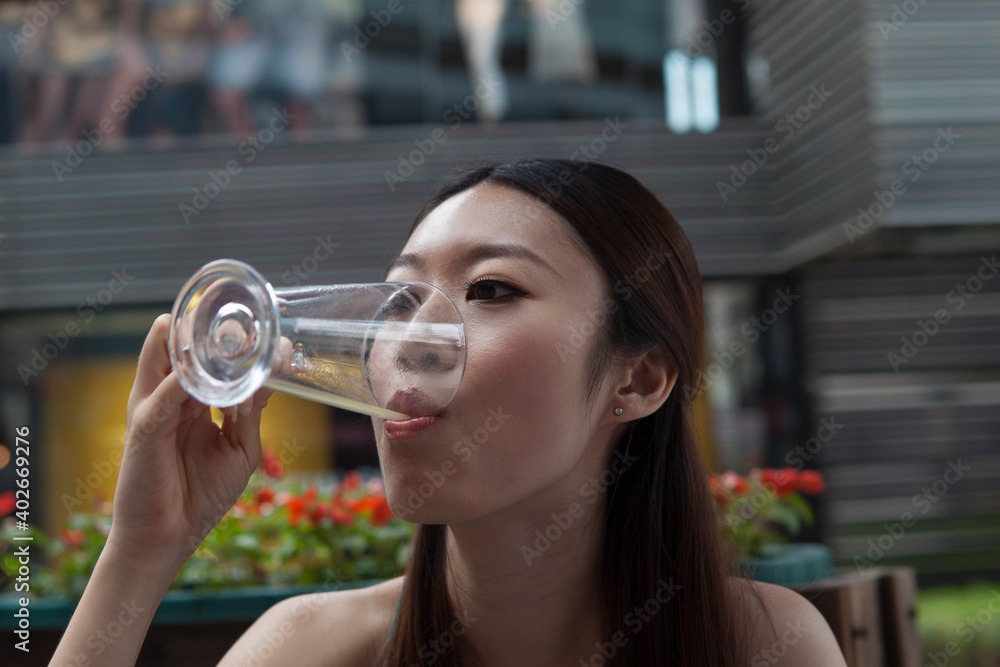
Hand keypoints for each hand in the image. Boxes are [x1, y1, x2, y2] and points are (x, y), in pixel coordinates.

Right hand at [107, 314, 271, 567]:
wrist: (167, 538)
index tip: (272, 335)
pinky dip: (179, 383)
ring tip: (200, 322)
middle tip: (232, 314)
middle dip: (205, 334)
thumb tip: (270, 380)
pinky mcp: (143, 430)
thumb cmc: (201, 496)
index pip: (211, 364)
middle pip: (183, 354)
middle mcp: (172, 400)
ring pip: (162, 364)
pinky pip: (160, 398)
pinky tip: (194, 372)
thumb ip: (250, 414)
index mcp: (194, 404)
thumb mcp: (239, 450)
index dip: (237, 348)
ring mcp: (154, 411)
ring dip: (181, 344)